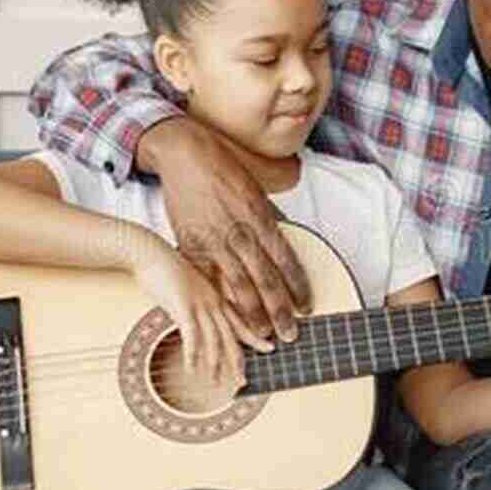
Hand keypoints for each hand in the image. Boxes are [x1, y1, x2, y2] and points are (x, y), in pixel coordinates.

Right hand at [134, 239, 273, 386]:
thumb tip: (193, 317)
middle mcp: (213, 300)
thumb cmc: (163, 267)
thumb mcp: (186, 285)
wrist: (149, 251)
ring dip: (215, 364)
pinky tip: (191, 369)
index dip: (254, 336)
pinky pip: (192, 335)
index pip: (240, 320)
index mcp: (216, 295)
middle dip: (238, 359)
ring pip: (215, 339)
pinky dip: (193, 354)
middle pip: (232, 334)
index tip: (269, 348)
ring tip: (215, 383)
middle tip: (243, 381)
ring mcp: (200, 303)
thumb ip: (195, 301)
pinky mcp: (183, 305)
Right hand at [141, 118, 311, 341]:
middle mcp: (240, 231)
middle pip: (265, 279)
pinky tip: (228, 318)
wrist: (184, 153)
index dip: (297, 286)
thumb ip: (268, 215)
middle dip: (280, 310)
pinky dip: (220, 301)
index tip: (306, 307)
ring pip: (238, 285)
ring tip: (263, 336)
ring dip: (253, 314)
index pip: (285, 259)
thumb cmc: (222, 165)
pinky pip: (209, 280)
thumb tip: (282, 236)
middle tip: (290, 334)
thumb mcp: (255, 186)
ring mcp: (214, 240)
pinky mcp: (191, 245)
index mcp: (260, 216)